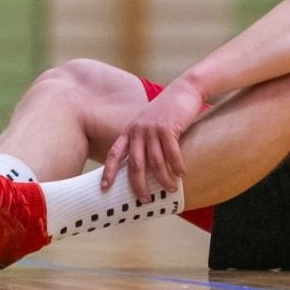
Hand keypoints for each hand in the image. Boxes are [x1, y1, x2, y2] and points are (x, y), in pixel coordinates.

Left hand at [101, 77, 204, 202]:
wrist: (184, 89)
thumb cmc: (168, 110)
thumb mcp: (148, 122)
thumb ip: (143, 140)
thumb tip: (145, 167)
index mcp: (130, 130)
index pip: (114, 153)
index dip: (109, 171)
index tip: (105, 188)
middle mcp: (138, 130)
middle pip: (135, 165)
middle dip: (139, 185)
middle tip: (145, 200)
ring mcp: (152, 129)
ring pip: (156, 162)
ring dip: (163, 179)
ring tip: (170, 188)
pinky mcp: (168, 128)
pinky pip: (172, 153)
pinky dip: (177, 166)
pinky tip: (182, 173)